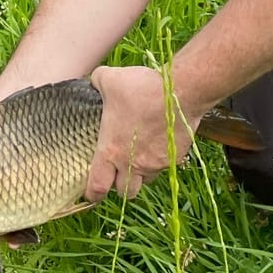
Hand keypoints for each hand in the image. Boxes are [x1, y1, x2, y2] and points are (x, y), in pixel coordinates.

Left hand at [83, 64, 195, 203]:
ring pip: (146, 180)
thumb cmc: (142, 89)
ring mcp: (155, 163)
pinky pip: (165, 166)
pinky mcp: (174, 158)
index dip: (93, 193)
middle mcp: (132, 163)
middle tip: (117, 173)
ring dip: (141, 173)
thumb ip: (97, 82)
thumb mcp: (110, 79)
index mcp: (111, 150)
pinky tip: (159, 142)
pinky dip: (160, 159)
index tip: (91, 192)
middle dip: (120, 186)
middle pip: (125, 192)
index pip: (97, 186)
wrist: (180, 93)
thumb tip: (95, 81)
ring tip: (139, 155)